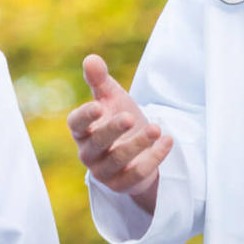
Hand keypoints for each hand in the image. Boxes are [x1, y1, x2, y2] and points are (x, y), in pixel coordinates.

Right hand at [66, 54, 172, 213]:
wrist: (139, 150)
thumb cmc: (119, 119)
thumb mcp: (112, 98)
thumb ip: (100, 80)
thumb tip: (90, 59)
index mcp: (82, 130)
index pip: (76, 124)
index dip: (85, 116)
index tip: (98, 106)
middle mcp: (89, 153)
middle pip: (96, 143)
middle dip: (113, 130)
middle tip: (129, 116)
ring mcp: (104, 171)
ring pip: (118, 159)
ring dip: (138, 143)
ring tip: (156, 127)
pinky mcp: (123, 185)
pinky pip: (136, 174)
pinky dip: (154, 158)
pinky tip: (168, 141)